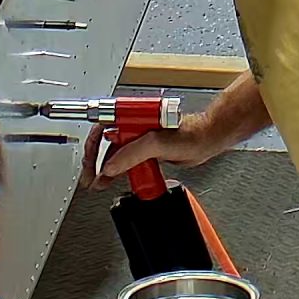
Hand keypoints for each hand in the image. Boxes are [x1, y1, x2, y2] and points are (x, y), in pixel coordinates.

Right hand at [88, 120, 228, 188]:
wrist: (208, 141)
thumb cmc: (191, 133)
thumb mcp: (157, 144)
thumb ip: (132, 153)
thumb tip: (110, 166)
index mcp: (133, 116)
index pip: (102, 129)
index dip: (93, 147)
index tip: (90, 164)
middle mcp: (134, 125)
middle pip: (105, 142)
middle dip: (95, 161)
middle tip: (90, 177)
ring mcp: (141, 138)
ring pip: (115, 153)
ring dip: (105, 169)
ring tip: (98, 182)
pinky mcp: (148, 149)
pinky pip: (128, 160)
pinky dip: (119, 171)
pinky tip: (114, 179)